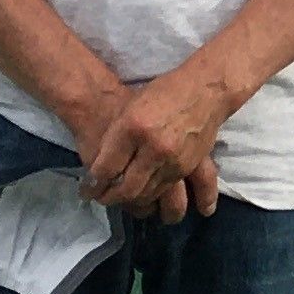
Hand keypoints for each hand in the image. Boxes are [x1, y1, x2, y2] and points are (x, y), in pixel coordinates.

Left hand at [82, 65, 236, 217]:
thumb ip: (114, 140)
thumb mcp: (129, 110)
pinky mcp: (188, 168)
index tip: (86, 191)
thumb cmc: (161, 94)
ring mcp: (173, 160)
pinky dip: (151, 198)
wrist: (206, 91)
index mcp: (132, 128)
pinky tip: (142, 197)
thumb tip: (100, 170)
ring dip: (130, 202)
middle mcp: (153, 147)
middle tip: (101, 198)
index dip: (93, 185)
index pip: (106, 169)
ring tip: (119, 199)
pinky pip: (165, 192)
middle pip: (127, 188)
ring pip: (146, 195)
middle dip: (110, 198)